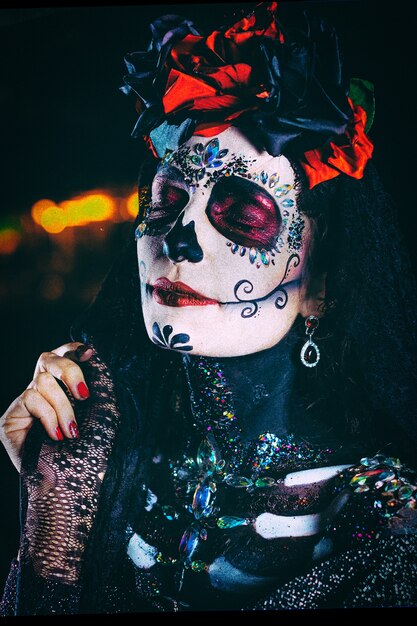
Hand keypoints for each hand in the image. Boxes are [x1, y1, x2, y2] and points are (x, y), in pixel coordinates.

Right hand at [0, 342, 92, 470]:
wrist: (73, 484)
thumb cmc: (91, 452)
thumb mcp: (104, 410)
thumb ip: (99, 380)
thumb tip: (91, 352)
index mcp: (64, 388)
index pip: (63, 355)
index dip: (74, 349)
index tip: (90, 353)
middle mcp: (43, 392)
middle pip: (47, 358)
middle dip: (70, 371)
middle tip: (84, 396)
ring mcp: (25, 405)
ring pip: (42, 382)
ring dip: (63, 408)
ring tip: (72, 432)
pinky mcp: (10, 418)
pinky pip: (30, 399)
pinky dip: (48, 417)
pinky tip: (57, 436)